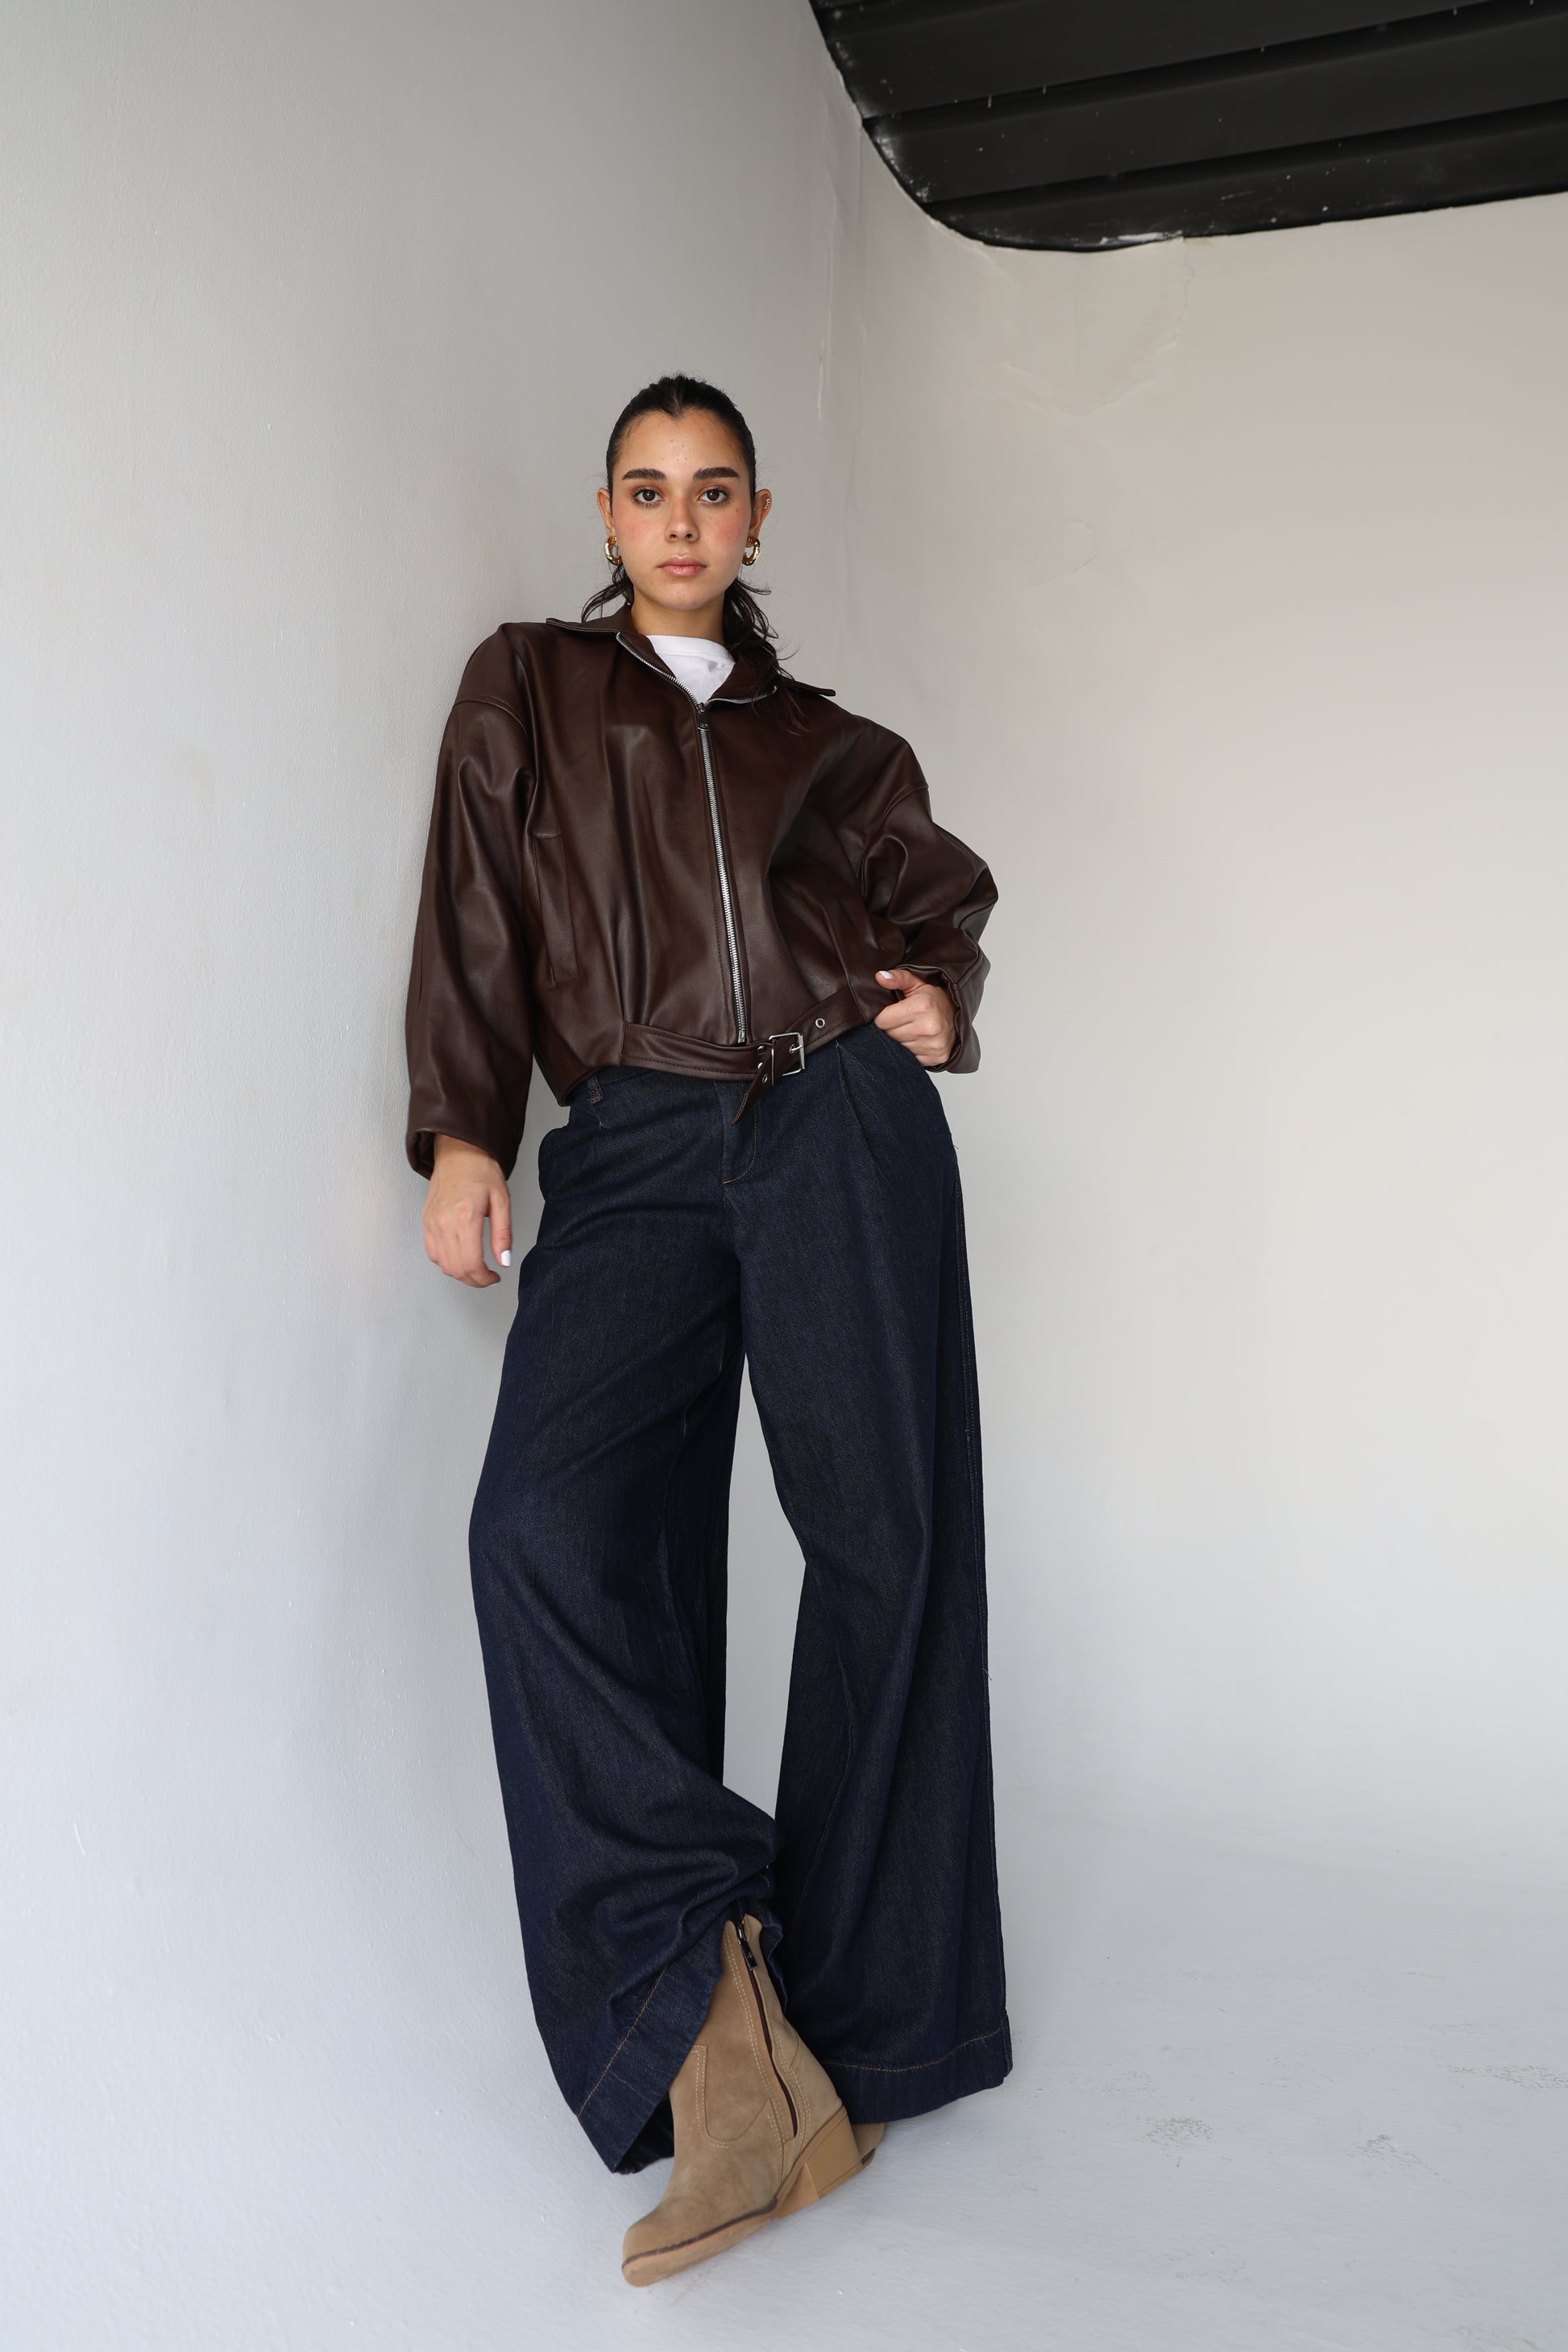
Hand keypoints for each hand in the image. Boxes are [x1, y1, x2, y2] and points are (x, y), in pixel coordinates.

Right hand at [424, 1135, 511, 1286]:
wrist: (458, 1152)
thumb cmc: (481, 1171)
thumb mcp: (502, 1201)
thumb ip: (503, 1234)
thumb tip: (504, 1260)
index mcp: (465, 1217)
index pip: (471, 1264)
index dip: (484, 1279)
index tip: (494, 1277)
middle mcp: (444, 1222)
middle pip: (456, 1269)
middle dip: (474, 1280)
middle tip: (488, 1277)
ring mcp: (432, 1223)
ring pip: (443, 1265)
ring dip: (460, 1273)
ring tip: (476, 1268)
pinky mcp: (426, 1222)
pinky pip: (432, 1253)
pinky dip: (446, 1262)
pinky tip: (459, 1257)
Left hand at [873, 967, 955, 1066]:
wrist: (958, 1014)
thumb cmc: (933, 999)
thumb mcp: (916, 983)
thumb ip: (897, 978)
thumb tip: (879, 976)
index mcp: (922, 1006)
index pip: (882, 1021)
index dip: (883, 1016)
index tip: (891, 1012)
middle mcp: (929, 1027)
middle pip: (889, 1035)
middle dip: (891, 1028)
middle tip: (902, 1020)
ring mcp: (934, 1044)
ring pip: (899, 1047)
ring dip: (901, 1040)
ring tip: (911, 1029)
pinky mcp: (936, 1057)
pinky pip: (910, 1057)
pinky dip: (911, 1050)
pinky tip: (918, 1039)